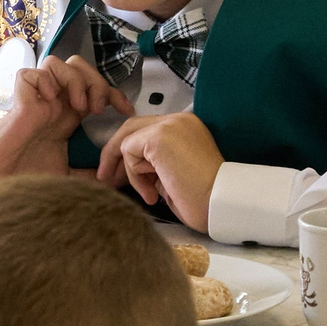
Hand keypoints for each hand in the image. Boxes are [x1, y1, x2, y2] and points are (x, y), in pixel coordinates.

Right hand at [0, 57, 127, 188]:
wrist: (0, 184)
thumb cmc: (27, 177)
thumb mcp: (68, 176)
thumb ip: (89, 174)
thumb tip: (114, 178)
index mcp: (67, 114)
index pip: (95, 88)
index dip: (113, 92)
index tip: (127, 110)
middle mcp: (54, 102)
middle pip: (79, 66)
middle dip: (95, 81)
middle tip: (97, 108)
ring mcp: (36, 99)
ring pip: (56, 63)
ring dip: (74, 80)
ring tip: (78, 107)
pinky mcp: (19, 101)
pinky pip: (30, 74)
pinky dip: (44, 81)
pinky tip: (50, 102)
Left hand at [99, 112, 225, 231]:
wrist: (221, 205)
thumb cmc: (204, 199)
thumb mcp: (173, 174)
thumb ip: (153, 163)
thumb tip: (123, 167)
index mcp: (186, 127)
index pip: (146, 130)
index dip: (130, 152)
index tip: (119, 174)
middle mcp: (179, 120)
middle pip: (132, 128)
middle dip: (114, 153)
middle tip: (105, 177)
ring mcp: (170, 126)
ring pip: (128, 140)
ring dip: (131, 172)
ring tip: (149, 193)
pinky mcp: (159, 138)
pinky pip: (128, 151)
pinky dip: (134, 175)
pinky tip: (152, 193)